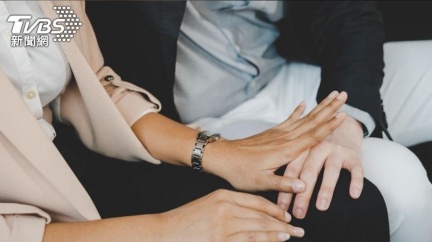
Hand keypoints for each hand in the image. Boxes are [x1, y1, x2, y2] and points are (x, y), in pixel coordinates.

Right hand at [160, 189, 303, 241]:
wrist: (164, 232)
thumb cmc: (185, 220)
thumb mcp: (208, 204)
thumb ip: (230, 206)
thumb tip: (253, 215)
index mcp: (223, 196)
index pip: (256, 202)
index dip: (274, 210)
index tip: (286, 216)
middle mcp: (226, 208)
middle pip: (261, 216)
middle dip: (282, 223)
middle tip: (298, 229)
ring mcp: (224, 226)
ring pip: (258, 230)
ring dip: (277, 233)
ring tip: (291, 236)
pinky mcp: (221, 240)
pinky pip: (248, 241)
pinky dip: (263, 241)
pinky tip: (275, 241)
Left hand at [203, 91, 347, 192]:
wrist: (222, 157)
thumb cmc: (240, 172)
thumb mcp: (260, 183)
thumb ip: (282, 184)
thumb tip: (304, 186)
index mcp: (285, 151)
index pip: (312, 137)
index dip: (328, 126)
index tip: (343, 115)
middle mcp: (284, 139)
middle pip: (312, 122)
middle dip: (329, 109)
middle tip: (344, 95)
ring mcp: (277, 134)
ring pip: (304, 118)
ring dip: (319, 107)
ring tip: (332, 96)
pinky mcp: (271, 133)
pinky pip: (288, 120)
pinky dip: (297, 111)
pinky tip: (304, 103)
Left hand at [277, 114, 363, 218]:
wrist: (338, 117)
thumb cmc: (311, 142)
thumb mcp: (295, 148)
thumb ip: (288, 166)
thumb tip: (292, 188)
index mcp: (301, 146)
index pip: (291, 170)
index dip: (286, 189)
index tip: (282, 208)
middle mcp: (318, 146)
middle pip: (310, 171)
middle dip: (304, 194)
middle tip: (299, 214)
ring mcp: (336, 150)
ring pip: (331, 170)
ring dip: (326, 189)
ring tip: (322, 207)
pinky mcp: (352, 154)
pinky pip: (356, 169)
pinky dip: (356, 181)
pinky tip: (354, 195)